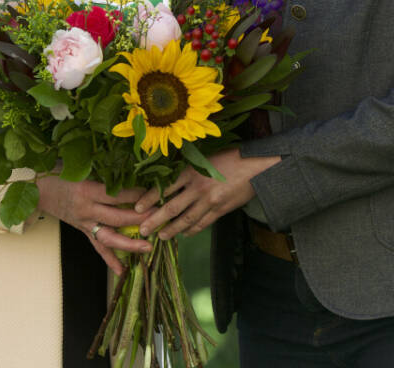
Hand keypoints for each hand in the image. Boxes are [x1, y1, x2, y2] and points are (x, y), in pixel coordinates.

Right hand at [34, 176, 151, 274]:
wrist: (37, 190)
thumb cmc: (59, 172)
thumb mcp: (79, 165)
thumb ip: (102, 167)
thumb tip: (129, 163)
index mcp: (86, 190)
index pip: (116, 195)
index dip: (135, 194)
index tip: (153, 192)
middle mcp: (86, 210)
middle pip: (117, 218)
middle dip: (140, 219)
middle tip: (159, 218)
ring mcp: (84, 223)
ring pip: (109, 237)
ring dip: (129, 244)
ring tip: (148, 248)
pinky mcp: (83, 231)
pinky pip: (97, 247)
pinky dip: (109, 260)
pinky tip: (122, 271)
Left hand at [133, 149, 279, 238]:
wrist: (256, 167)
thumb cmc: (230, 157)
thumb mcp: (205, 159)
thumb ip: (189, 170)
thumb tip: (170, 182)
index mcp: (191, 172)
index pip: (164, 188)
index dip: (149, 199)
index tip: (137, 207)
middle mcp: (197, 188)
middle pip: (171, 208)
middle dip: (154, 220)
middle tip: (142, 230)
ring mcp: (209, 201)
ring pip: (185, 220)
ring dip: (171, 230)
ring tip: (161, 236)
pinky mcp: (220, 210)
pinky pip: (202, 223)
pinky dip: (192, 230)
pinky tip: (185, 233)